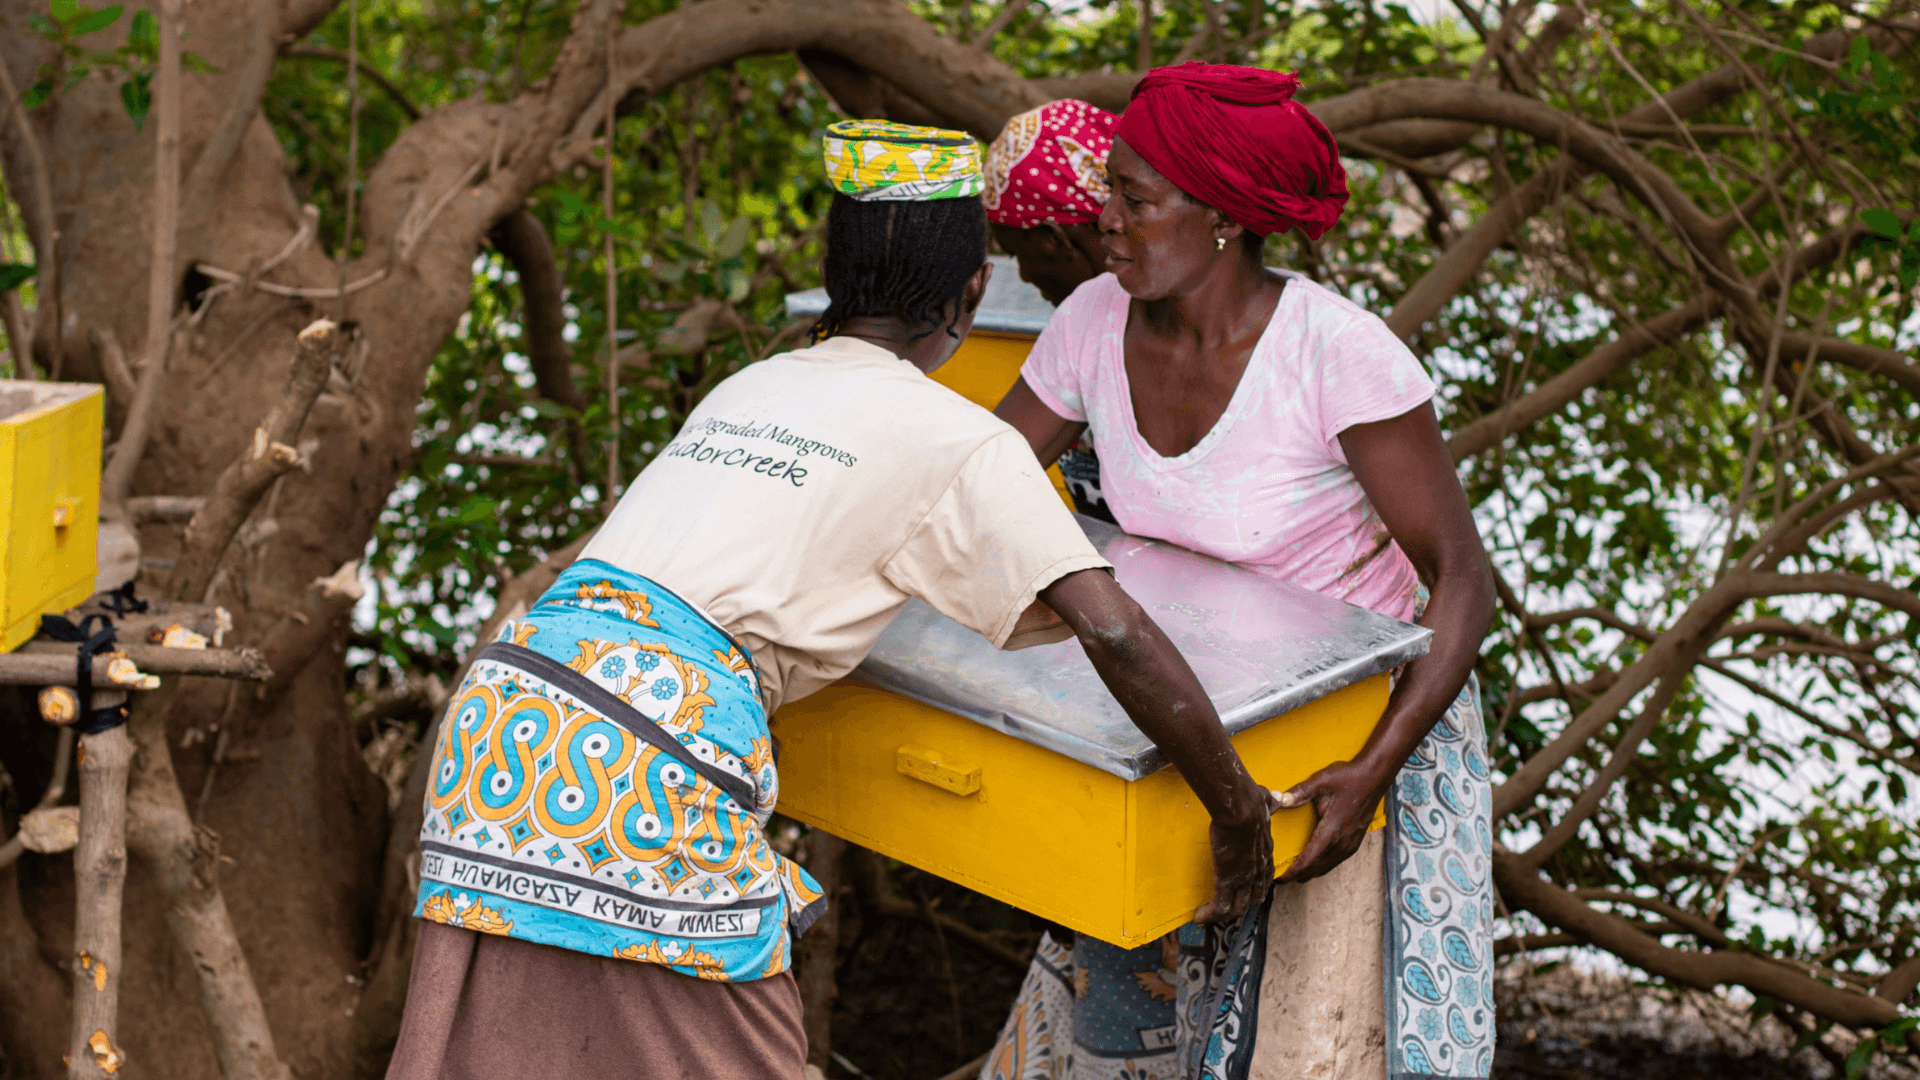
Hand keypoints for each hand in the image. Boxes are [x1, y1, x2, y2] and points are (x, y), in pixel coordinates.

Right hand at [1192, 811, 1273, 924]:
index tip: (1244, 889)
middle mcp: (1258, 870)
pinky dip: (1210, 915)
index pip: (1264, 878)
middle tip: (1225, 908)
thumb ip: (1273, 803)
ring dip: (1222, 915)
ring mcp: (1244, 878)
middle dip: (1240, 905)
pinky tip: (1199, 916)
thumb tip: (1279, 797)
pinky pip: (1220, 906)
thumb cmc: (1251, 803)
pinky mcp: (1227, 880)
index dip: (1255, 887)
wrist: (1241, 810)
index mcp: (1265, 853)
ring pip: (1236, 907)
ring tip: (1208, 915)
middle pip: (1253, 898)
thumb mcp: (1267, 803)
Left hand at [1272, 757, 1392, 882]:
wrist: (1375, 776)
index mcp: (1332, 830)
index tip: (1279, 878)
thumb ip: (1300, 792)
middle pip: (1317, 868)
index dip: (1294, 871)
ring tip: (1295, 874)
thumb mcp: (1322, 781)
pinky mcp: (1356, 841)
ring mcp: (1351, 843)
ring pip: (1328, 866)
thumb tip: (1279, 799)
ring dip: (1311, 872)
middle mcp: (1343, 841)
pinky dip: (1323, 866)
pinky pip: (1336, 860)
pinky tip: (1315, 863)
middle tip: (1281, 878)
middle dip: (1299, 875)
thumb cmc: (1349, 777)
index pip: (1309, 859)